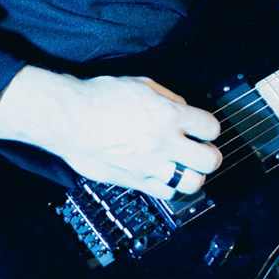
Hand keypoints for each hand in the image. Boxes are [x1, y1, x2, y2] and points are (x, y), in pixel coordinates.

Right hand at [0, 65, 221, 199]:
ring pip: (191, 183)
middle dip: (210, 156)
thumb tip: (184, 110)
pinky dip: (169, 187)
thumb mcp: (142, 84)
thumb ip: (169, 98)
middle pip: (209, 160)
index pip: (211, 128)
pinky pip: (165, 193)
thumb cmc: (99, 98)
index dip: (210, 129)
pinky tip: (165, 176)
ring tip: (186, 168)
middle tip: (203, 152)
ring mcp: (149, 165)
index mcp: (169, 115)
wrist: (68, 118)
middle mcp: (163, 142)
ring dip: (193, 175)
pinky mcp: (133, 180)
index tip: (204, 130)